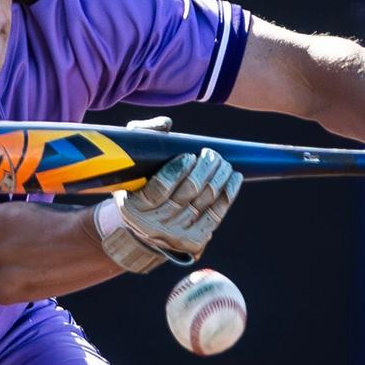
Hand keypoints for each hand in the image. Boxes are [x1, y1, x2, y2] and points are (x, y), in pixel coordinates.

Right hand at [91, 118, 242, 271]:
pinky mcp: (195, 240)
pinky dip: (229, 193)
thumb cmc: (139, 184)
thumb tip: (167, 124)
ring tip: (222, 162)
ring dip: (219, 176)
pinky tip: (234, 177)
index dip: (178, 170)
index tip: (189, 156)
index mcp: (132, 207)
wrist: (144, 226)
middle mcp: (152, 225)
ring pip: (205, 200)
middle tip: (211, 154)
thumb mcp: (131, 160)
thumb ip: (143, 135)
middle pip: (188, 192)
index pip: (160, 188)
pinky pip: (217, 214)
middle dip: (205, 168)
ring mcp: (175, 235)